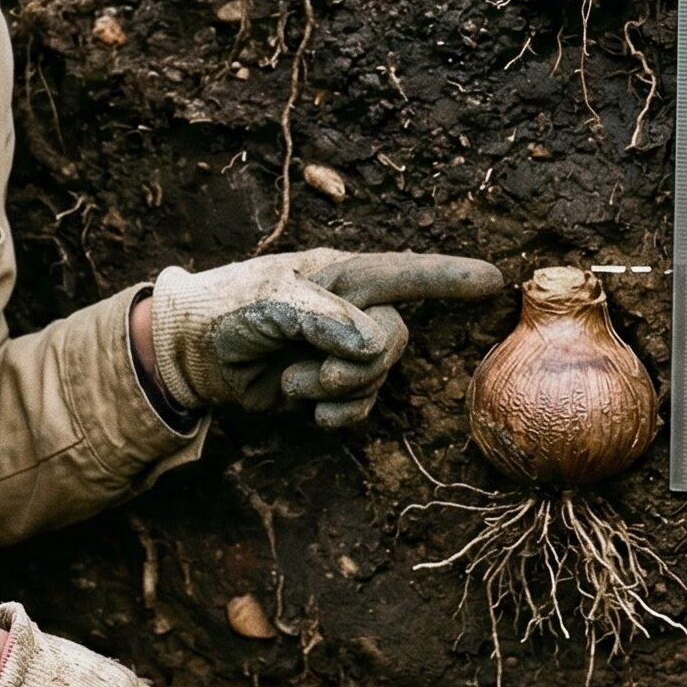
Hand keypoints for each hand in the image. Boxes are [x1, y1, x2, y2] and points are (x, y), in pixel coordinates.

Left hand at [148, 248, 504, 427]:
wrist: (191, 354)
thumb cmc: (228, 311)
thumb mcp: (270, 304)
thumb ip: (326, 318)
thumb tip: (375, 344)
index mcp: (342, 275)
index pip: (407, 273)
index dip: (450, 277)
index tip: (495, 280)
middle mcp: (352, 309)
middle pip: (396, 339)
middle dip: (361, 364)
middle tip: (315, 371)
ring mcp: (342, 348)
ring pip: (379, 377)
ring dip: (339, 389)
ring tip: (295, 380)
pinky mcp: (331, 386)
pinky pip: (361, 407)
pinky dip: (338, 413)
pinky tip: (309, 409)